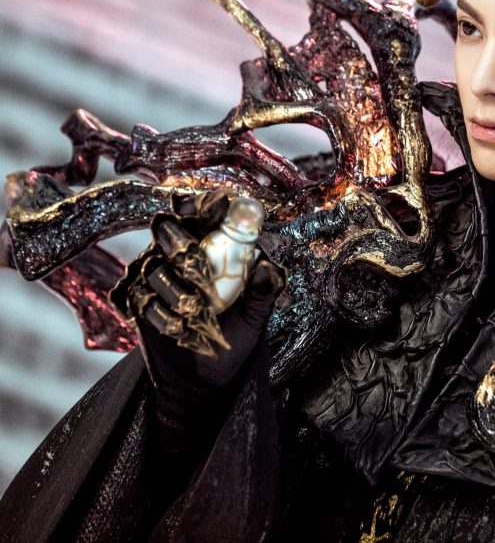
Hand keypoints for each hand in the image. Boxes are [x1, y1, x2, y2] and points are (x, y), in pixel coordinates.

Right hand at [112, 190, 285, 390]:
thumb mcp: (256, 317)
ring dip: (176, 292)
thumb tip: (268, 269)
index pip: (204, 210)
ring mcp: (155, 274)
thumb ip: (264, 292)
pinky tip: (178, 330)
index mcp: (213, 246)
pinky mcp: (137, 300)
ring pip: (153, 265)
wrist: (206, 378)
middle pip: (167, 227)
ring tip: (197, 314)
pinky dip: (161, 315)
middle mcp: (180, 252)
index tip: (209, 209)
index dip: (202, 203)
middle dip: (179, 243)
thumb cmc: (236, 337)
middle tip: (194, 265)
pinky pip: (139, 297)